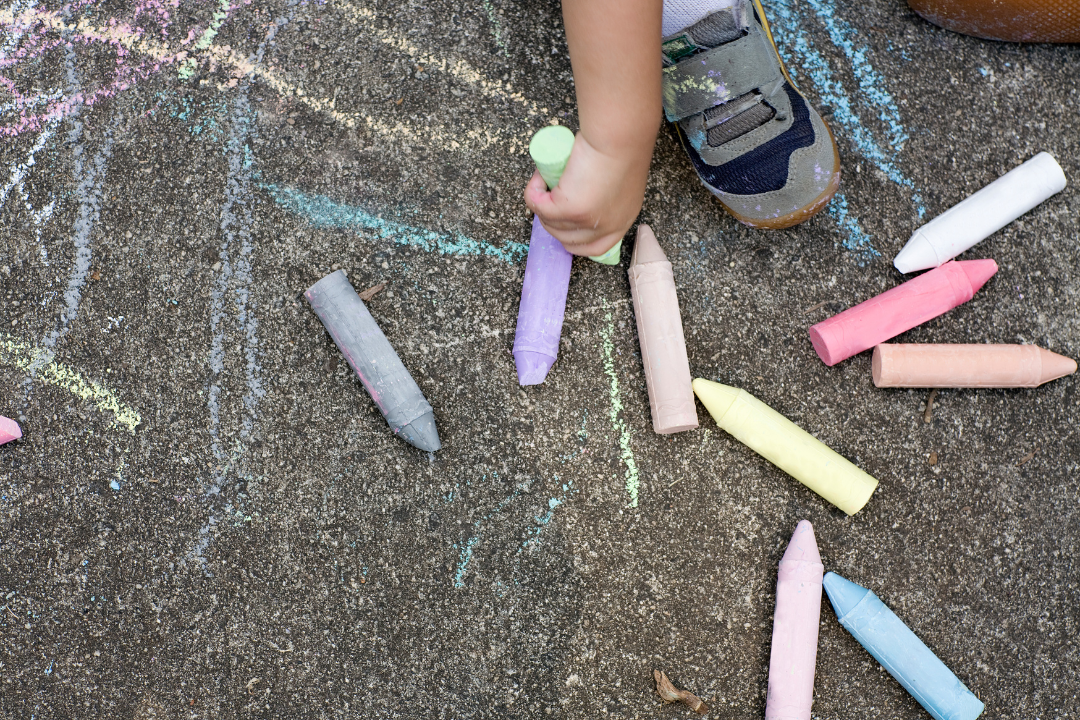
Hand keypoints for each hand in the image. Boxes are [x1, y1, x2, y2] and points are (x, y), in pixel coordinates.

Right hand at [523, 131, 651, 256]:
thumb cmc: (622, 144)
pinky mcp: (570, 209)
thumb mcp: (619, 180)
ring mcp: (588, 221)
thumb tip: (578, 193)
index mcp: (622, 221)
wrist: (620, 134)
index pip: (594, 248)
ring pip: (549, 222)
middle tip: (549, 192)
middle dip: (551, 219)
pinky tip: (539, 178)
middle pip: (566, 239)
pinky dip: (533, 192)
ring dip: (541, 202)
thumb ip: (607, 194)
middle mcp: (606, 227)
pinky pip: (538, 206)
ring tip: (546, 178)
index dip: (573, 239)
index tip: (562, 223)